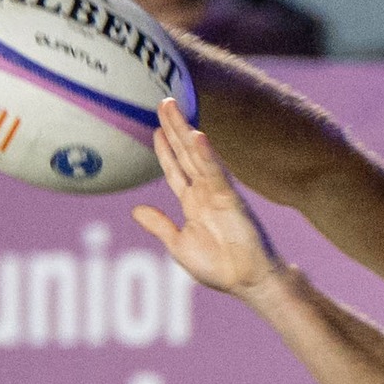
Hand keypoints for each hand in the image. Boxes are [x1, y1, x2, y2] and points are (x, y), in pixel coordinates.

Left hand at [133, 97, 284, 299]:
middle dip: (174, 128)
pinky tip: (197, 136)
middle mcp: (205, 192)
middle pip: (185, 154)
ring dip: (184, 131)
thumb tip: (135, 209)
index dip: (165, 150)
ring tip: (172, 107)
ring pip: (197, 155)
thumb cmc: (218, 267)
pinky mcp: (231, 199)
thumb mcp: (178, 245)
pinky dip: (207, 155)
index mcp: (193, 203)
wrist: (247, 281)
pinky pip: (216, 173)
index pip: (176, 170)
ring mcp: (218, 193)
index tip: (155, 129)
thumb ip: (160, 225)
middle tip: (163, 102)